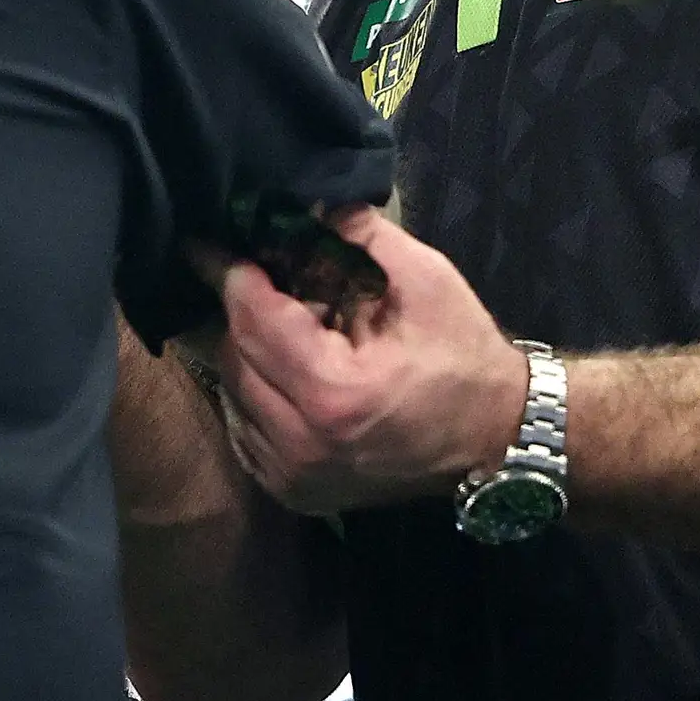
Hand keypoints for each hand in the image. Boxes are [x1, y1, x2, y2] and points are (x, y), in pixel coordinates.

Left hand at [214, 209, 532, 514]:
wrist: (494, 438)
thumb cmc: (463, 358)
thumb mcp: (426, 281)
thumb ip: (362, 235)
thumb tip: (308, 208)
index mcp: (334, 391)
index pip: (255, 320)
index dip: (231, 274)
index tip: (205, 245)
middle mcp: (302, 442)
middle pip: (236, 355)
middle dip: (247, 311)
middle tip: (274, 282)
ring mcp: (294, 476)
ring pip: (233, 394)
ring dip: (249, 352)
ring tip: (290, 327)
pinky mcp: (294, 492)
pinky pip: (245, 429)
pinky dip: (255, 393)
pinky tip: (286, 370)